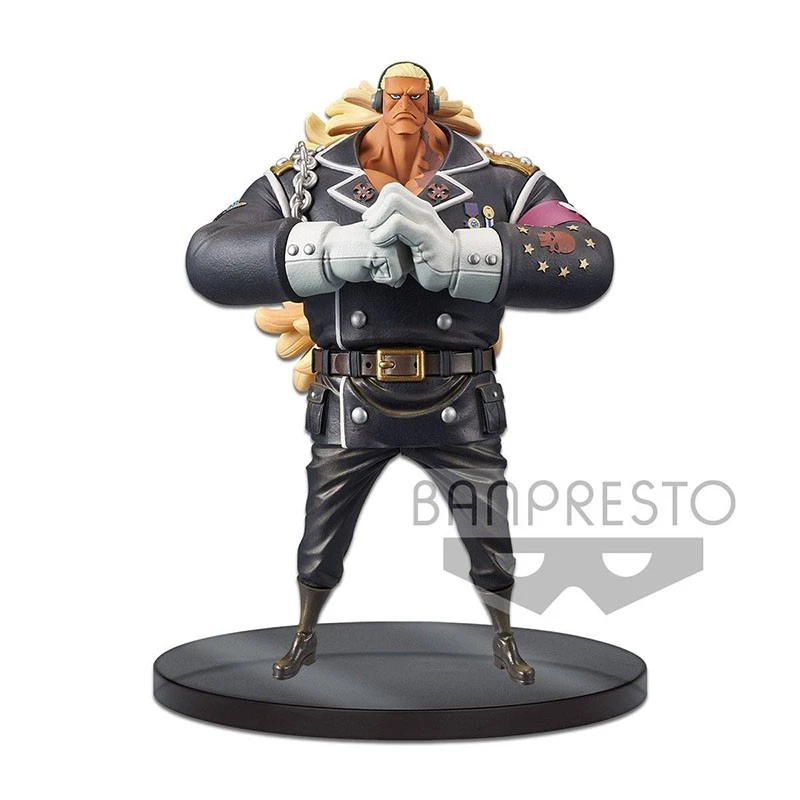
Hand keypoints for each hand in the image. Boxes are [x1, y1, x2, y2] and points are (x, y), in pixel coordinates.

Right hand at [285, 220, 412, 295]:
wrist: (329, 250)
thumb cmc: (351, 253)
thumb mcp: (378, 259)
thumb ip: (396, 264)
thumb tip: (404, 277)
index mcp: (397, 228)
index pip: (411, 259)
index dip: (392, 267)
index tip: (373, 256)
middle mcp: (397, 230)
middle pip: (409, 266)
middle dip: (390, 271)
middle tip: (369, 259)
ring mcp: (393, 237)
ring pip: (403, 272)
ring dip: (384, 274)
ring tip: (368, 260)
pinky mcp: (387, 249)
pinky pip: (394, 277)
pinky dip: (379, 277)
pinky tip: (366, 262)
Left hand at [362, 183, 456, 291]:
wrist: (457, 272)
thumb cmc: (431, 260)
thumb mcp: (412, 240)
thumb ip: (399, 229)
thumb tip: (376, 224)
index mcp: (419, 209)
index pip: (392, 190)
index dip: (377, 204)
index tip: (372, 223)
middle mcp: (423, 210)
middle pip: (391, 191)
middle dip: (374, 210)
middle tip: (371, 228)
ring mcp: (425, 221)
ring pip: (393, 201)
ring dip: (377, 219)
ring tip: (375, 237)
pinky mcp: (425, 235)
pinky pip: (398, 223)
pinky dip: (383, 232)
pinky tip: (381, 243)